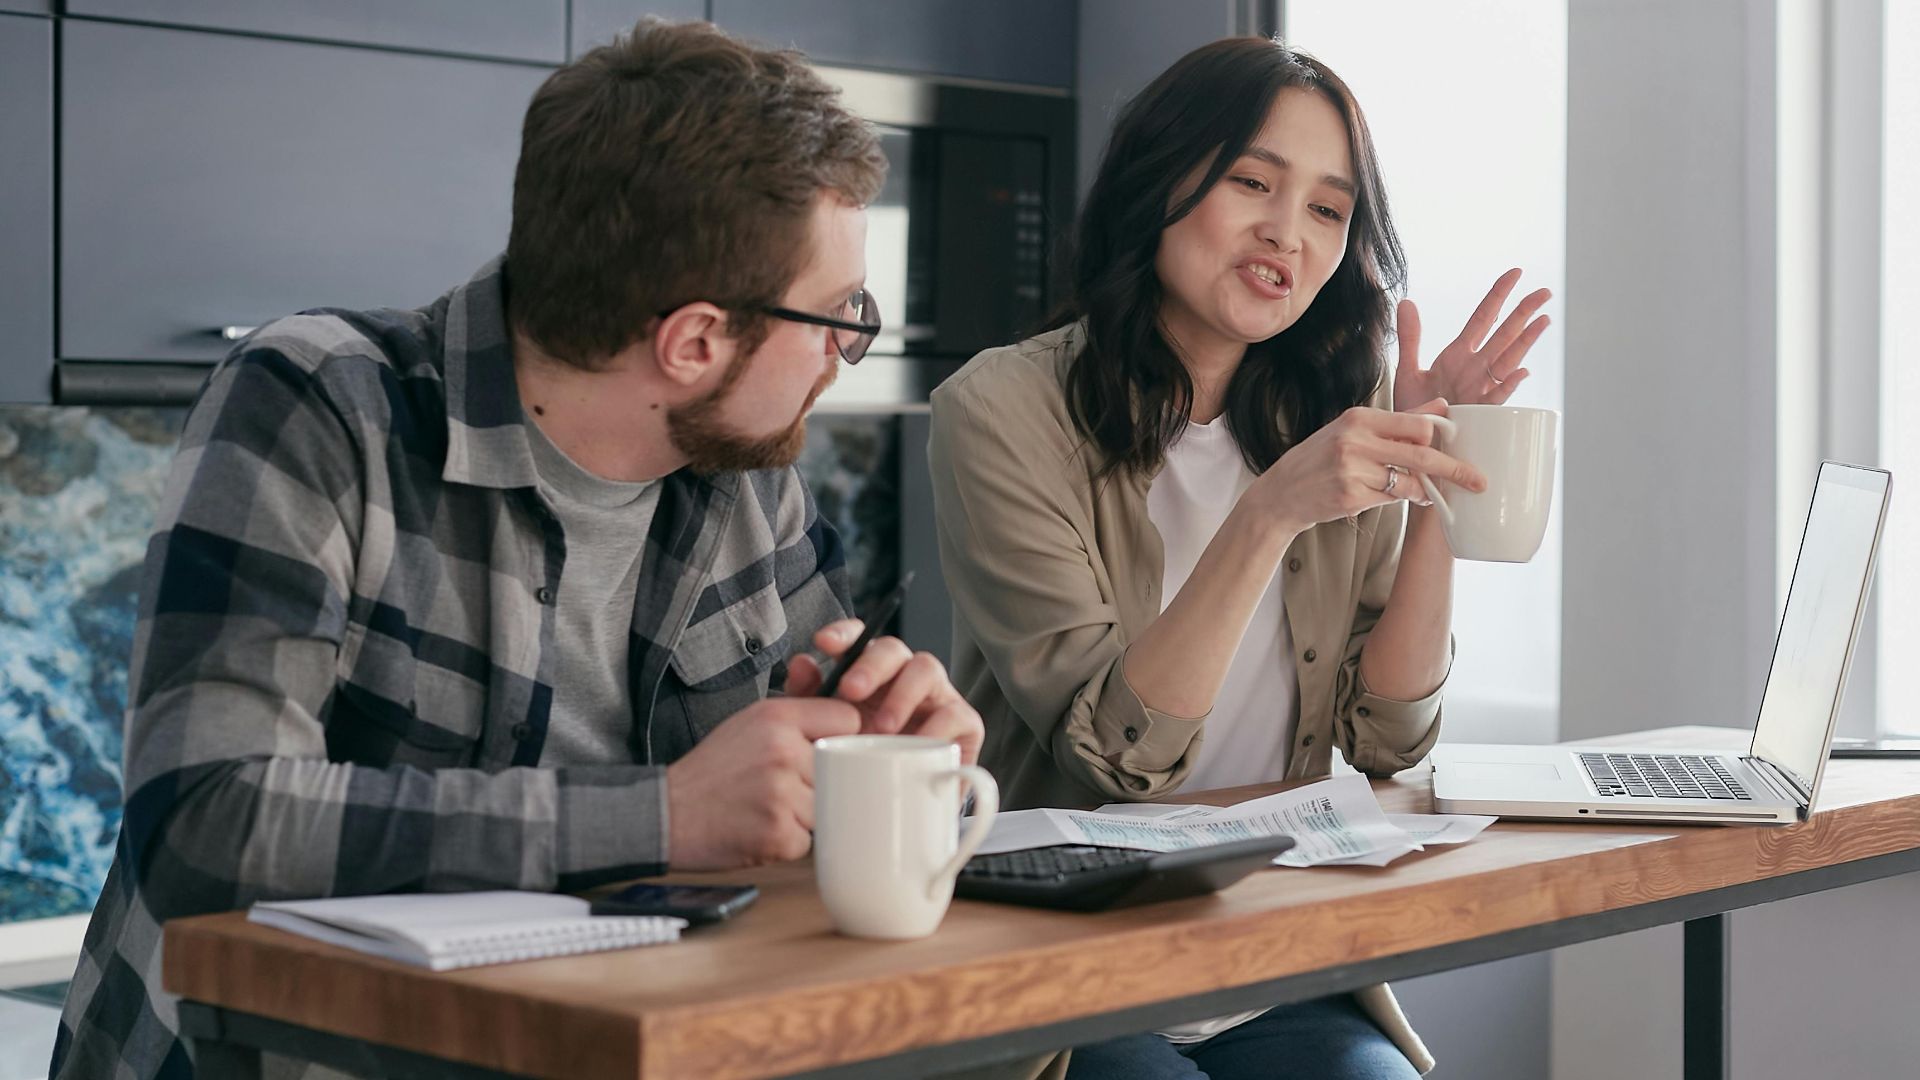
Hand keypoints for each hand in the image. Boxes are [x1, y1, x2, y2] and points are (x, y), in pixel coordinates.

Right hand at [665, 696, 858, 870]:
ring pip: (827, 808)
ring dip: (804, 815)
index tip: (825, 752)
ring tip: (768, 808)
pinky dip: (788, 841)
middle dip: (818, 783)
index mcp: (778, 717)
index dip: (840, 739)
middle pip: (840, 770)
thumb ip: (799, 716)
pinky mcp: (779, 834)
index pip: (847, 720)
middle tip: (781, 788)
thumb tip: (850, 715)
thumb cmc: (711, 770)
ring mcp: (782, 794)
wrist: (667, 813)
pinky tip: (760, 828)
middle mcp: (783, 751)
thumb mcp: (749, 723)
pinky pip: (808, 841)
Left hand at [785, 621, 984, 765]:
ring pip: (926, 668)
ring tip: (882, 727)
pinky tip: (916, 746)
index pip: (859, 639)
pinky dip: (936, 729)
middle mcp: (904, 677)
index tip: (823, 643)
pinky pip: (955, 714)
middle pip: (892, 649)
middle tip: (850, 691)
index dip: (843, 634)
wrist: (900, 809)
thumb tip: (800, 664)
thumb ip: (809, 699)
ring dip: (902, 694)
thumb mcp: (827, 733)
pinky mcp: (963, 723)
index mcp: (870, 674)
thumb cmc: (864, 763)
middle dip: (870, 665)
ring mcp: (936, 696)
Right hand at [1248, 404, 1486, 534]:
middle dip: (1454, 469)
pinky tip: (1389, 497)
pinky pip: (1391, 499)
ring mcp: (1352, 470)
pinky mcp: (1351, 497)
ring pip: (1409, 482)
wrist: (1282, 493)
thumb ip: (1400, 421)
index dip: (1440, 438)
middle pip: (1422, 455)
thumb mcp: (1355, 430)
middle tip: (1477, 481)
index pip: (1417, 425)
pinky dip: (1397, 500)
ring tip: (1425, 493)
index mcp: (1359, 418)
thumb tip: (1442, 407)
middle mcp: (1355, 441)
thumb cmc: (1321, 458)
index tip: (1458, 447)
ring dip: (1423, 490)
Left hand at [1394, 268, 1550, 410]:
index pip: (1483, 318)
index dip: (1498, 296)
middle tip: (1545, 292)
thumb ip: (1411, 337)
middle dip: (1524, 313)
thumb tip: (1406, 301)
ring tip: (1543, 320)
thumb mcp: (1408, 370)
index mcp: (1458, 355)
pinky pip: (1496, 398)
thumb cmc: (1412, 408)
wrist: (1409, 443)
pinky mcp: (1478, 413)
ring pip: (1507, 361)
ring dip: (1525, 342)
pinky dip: (1508, 385)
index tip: (1515, 273)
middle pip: (1504, 335)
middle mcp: (1474, 369)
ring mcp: (1479, 390)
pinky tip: (1521, 371)